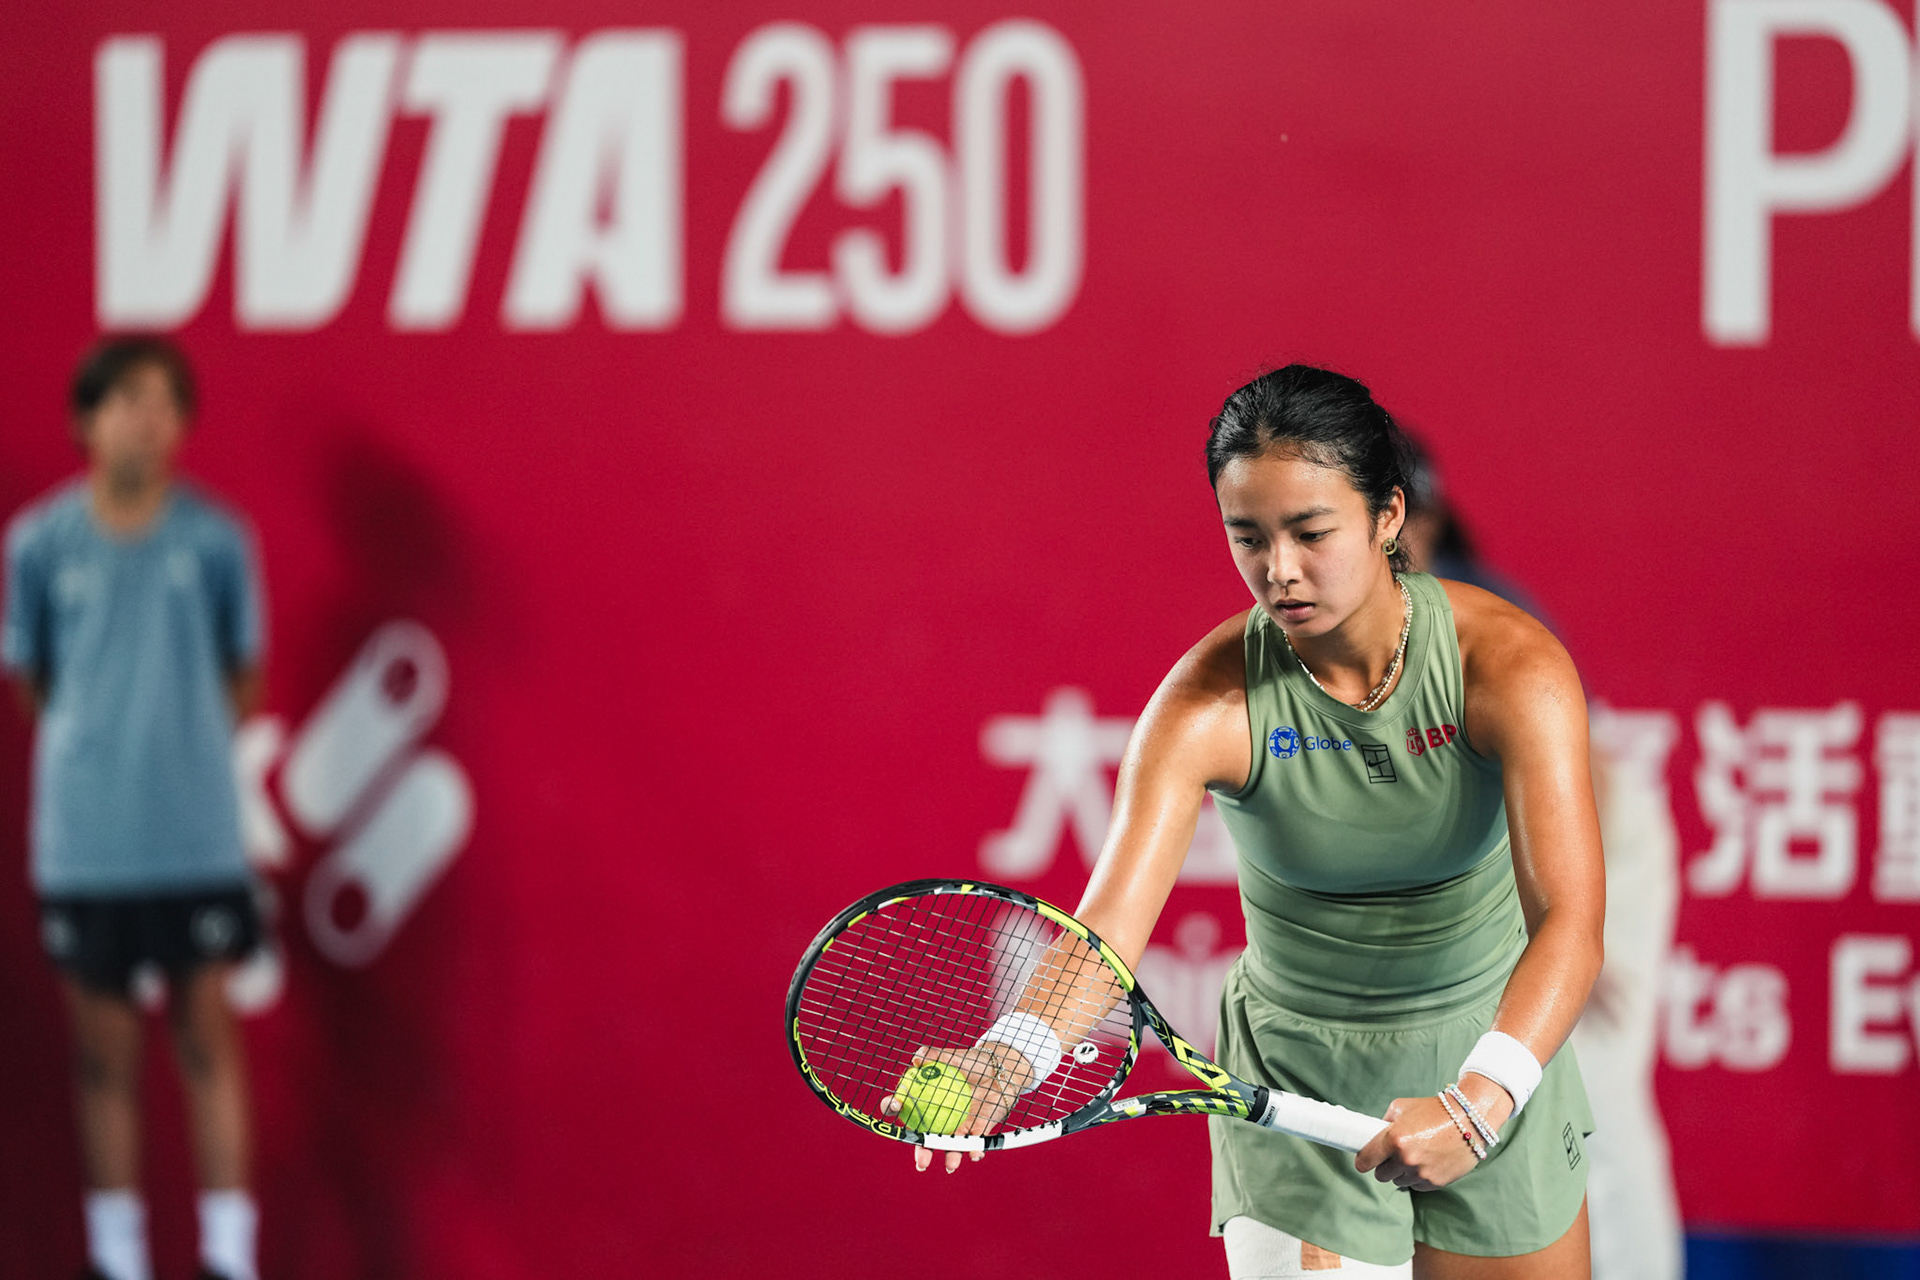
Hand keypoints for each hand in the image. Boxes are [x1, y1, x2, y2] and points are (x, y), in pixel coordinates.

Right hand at [878, 1042, 1028, 1173]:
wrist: (1001, 1068)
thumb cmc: (972, 1062)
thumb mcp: (953, 1057)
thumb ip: (934, 1055)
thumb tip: (917, 1058)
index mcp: (926, 1100)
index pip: (904, 1107)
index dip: (894, 1107)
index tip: (896, 1105)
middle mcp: (938, 1118)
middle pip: (925, 1138)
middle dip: (922, 1152)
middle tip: (922, 1161)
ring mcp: (958, 1126)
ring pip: (950, 1146)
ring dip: (949, 1157)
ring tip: (951, 1165)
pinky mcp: (977, 1130)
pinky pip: (975, 1143)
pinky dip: (975, 1151)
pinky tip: (975, 1155)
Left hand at [1353, 1076, 1513, 1191]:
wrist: (1469, 1120)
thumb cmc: (1434, 1110)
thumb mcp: (1402, 1107)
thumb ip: (1385, 1122)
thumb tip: (1373, 1135)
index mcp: (1394, 1139)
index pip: (1365, 1161)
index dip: (1362, 1161)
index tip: (1364, 1161)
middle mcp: (1406, 1159)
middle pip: (1381, 1175)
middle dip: (1384, 1166)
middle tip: (1392, 1156)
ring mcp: (1421, 1173)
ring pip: (1399, 1182)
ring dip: (1402, 1172)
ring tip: (1415, 1156)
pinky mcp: (1435, 1182)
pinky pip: (1417, 1186)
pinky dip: (1418, 1177)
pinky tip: (1427, 1162)